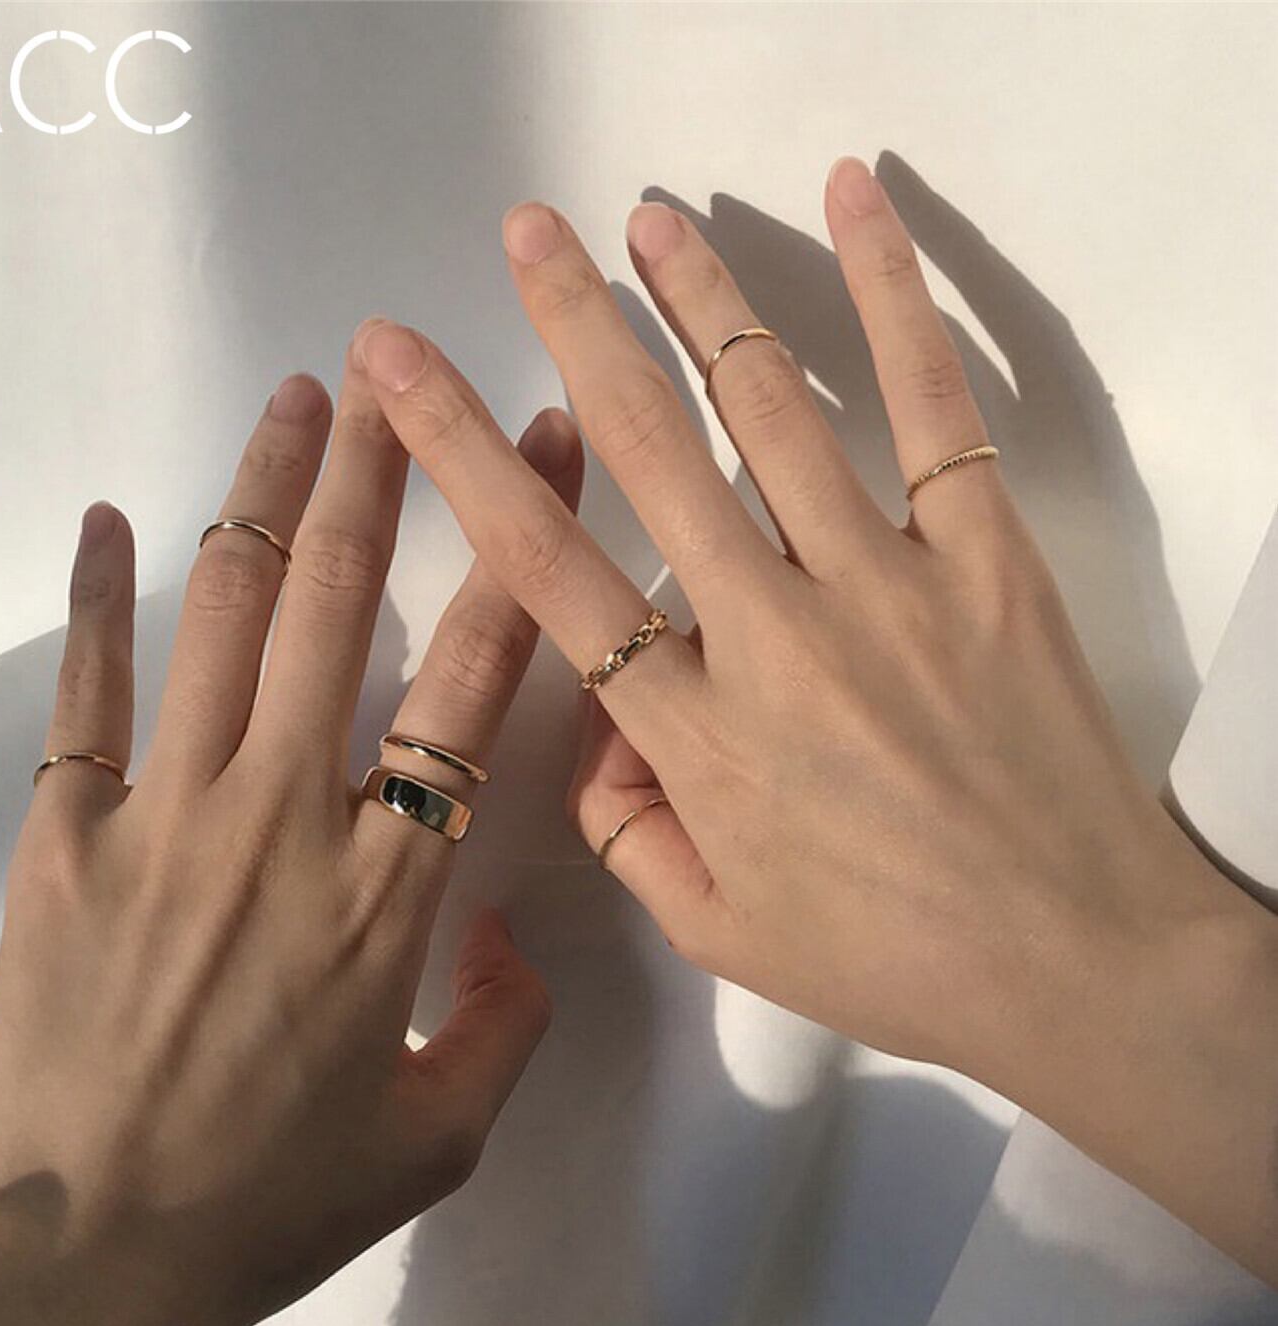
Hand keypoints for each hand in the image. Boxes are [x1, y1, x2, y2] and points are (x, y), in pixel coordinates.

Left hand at [0, 355, 584, 1325]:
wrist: (87, 1258)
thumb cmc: (273, 1201)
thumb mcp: (438, 1136)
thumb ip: (507, 1019)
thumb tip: (512, 919)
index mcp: (391, 888)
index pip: (471, 687)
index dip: (517, 559)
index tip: (540, 458)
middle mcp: (285, 817)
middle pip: (344, 609)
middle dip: (390, 477)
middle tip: (405, 369)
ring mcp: (165, 812)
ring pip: (229, 617)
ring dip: (269, 495)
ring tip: (299, 397)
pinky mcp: (66, 833)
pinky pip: (86, 692)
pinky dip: (97, 597)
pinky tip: (110, 517)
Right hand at [353, 158, 1277, 1281]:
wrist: (1080, 961)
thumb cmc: (889, 959)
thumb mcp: (717, 932)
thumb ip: (626, 827)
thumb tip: (599, 726)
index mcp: (695, 734)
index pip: (548, 570)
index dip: (462, 454)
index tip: (401, 365)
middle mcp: (773, 636)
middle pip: (651, 454)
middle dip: (576, 327)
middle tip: (527, 231)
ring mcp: (885, 585)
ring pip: (771, 410)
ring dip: (701, 300)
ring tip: (648, 217)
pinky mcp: (985, 559)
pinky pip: (932, 410)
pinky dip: (895, 300)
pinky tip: (857, 208)